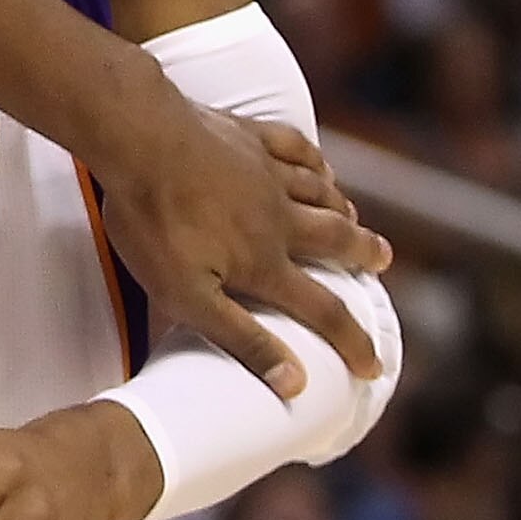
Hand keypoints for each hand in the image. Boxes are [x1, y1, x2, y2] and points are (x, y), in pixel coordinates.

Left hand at [92, 98, 387, 398]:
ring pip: (321, 192)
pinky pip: (296, 148)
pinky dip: (315, 159)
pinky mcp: (247, 136)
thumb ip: (241, 338)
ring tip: (354, 215)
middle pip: (336, 238)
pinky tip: (318, 164)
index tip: (373, 364)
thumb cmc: (153, 222)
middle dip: (363, 252)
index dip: (352, 341)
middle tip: (382, 259)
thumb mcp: (186, 296)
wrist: (138, 139)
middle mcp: (278, 217)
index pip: (322, 309)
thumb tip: (295, 383)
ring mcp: (265, 172)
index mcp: (264, 261)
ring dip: (343, 207)